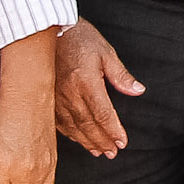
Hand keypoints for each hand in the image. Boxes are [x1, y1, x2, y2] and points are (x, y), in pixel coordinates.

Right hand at [55, 20, 141, 156]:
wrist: (45, 31)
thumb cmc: (78, 37)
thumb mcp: (105, 52)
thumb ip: (121, 75)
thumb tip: (137, 91)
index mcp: (86, 82)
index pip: (103, 114)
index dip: (113, 130)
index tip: (122, 142)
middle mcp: (69, 93)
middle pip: (88, 124)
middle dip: (102, 141)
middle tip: (112, 152)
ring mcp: (55, 97)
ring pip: (72, 126)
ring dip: (86, 141)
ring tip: (98, 151)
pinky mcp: (46, 97)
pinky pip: (57, 121)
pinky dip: (69, 133)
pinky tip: (77, 139)